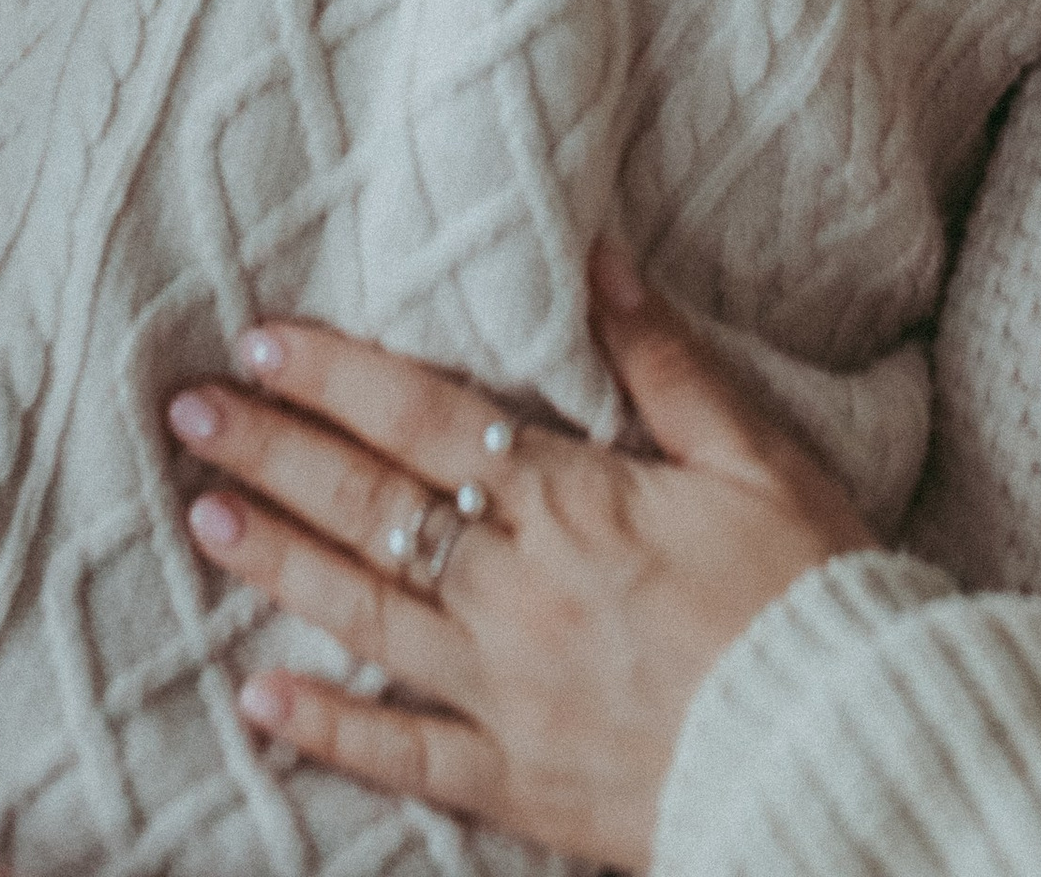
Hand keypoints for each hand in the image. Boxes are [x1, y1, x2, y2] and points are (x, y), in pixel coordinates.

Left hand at [164, 243, 874, 868]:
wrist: (850, 754)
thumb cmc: (813, 594)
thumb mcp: (754, 455)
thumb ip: (664, 360)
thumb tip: (596, 254)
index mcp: (574, 503)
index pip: (425, 419)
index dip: (337, 376)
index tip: (264, 340)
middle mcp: (519, 594)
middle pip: (374, 509)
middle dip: (275, 455)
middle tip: (190, 416)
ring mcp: (510, 695)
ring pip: (367, 619)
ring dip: (280, 567)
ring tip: (203, 523)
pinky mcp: (520, 785)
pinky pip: (406, 757)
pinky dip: (328, 730)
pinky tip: (261, 701)